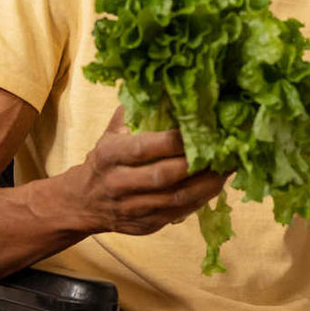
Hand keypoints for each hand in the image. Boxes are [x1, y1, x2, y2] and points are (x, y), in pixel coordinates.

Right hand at [61, 107, 229, 236]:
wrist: (81, 203)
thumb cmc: (105, 160)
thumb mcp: (111, 133)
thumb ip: (135, 113)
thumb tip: (165, 86)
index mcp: (110, 155)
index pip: (144, 148)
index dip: (174, 141)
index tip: (202, 130)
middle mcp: (119, 183)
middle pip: (164, 176)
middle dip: (198, 164)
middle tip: (226, 150)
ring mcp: (132, 208)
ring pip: (176, 198)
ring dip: (207, 184)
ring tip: (229, 168)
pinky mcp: (146, 224)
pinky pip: (179, 212)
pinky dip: (201, 199)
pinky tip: (216, 184)